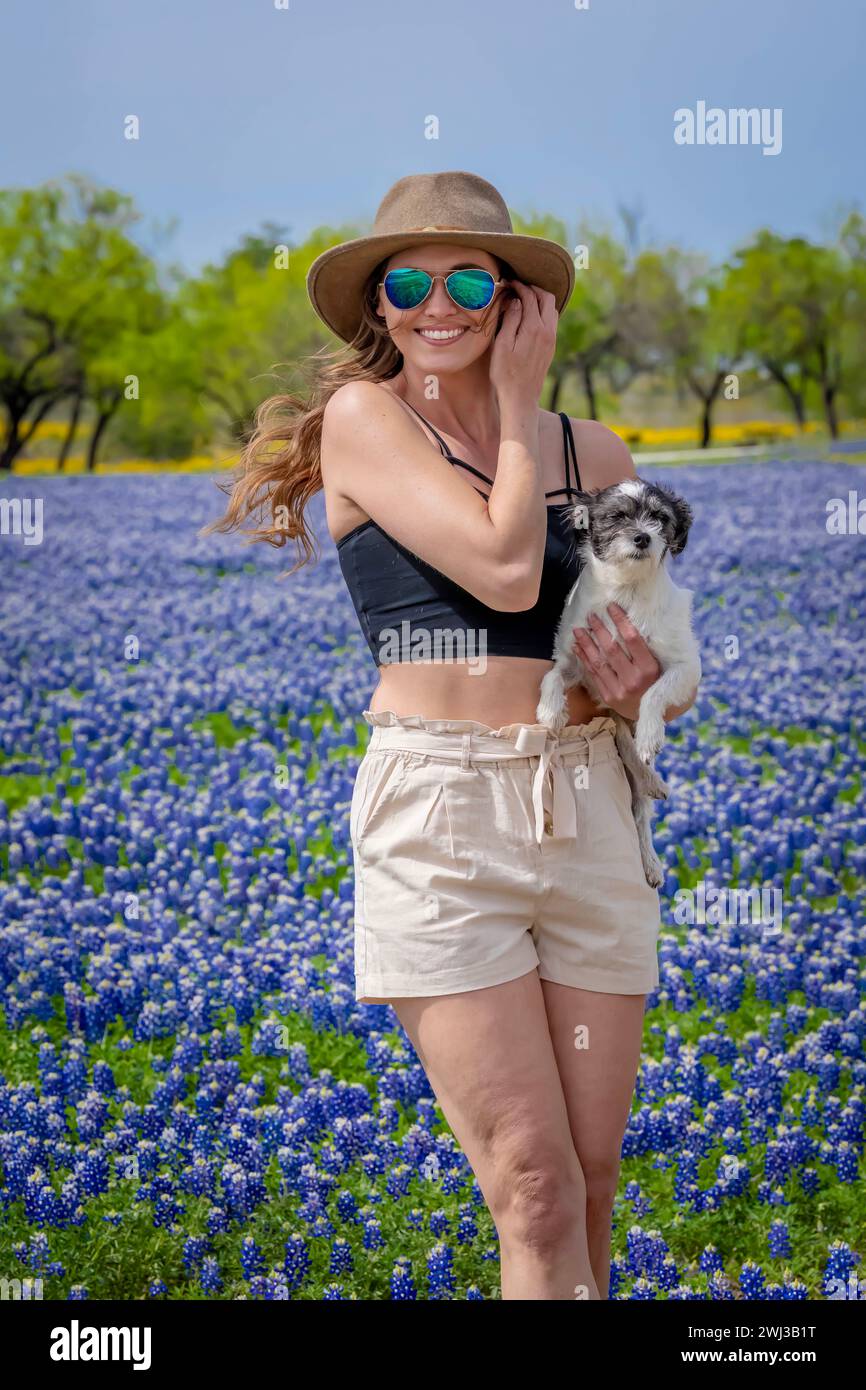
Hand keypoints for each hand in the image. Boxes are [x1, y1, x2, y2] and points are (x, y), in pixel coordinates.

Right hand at [489, 280, 557, 408]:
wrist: (521, 399)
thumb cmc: (506, 374)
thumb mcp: (502, 346)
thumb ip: (510, 320)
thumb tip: (515, 301)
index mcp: (534, 328)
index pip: (530, 297)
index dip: (519, 286)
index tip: (508, 283)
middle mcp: (547, 331)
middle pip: (547, 298)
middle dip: (533, 289)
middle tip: (518, 287)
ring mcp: (552, 339)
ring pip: (552, 309)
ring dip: (540, 300)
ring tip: (524, 299)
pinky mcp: (551, 347)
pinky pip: (552, 321)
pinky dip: (543, 312)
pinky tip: (530, 316)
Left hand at [571, 603, 660, 719]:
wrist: (656, 714)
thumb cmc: (659, 682)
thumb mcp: (661, 665)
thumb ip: (648, 647)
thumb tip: (631, 619)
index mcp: (650, 669)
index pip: (633, 639)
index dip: (621, 621)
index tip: (611, 606)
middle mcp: (634, 680)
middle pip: (612, 649)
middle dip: (599, 630)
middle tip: (591, 615)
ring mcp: (619, 690)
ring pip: (599, 662)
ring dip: (586, 644)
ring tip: (578, 629)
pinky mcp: (609, 697)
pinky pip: (593, 675)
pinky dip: (584, 659)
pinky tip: (577, 647)